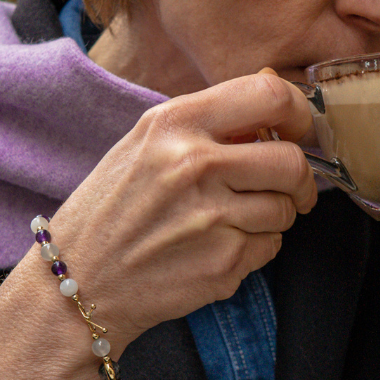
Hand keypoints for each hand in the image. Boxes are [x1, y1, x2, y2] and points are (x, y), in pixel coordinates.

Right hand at [48, 71, 317, 351]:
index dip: (298, 113)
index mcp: (174, 123)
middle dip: (300, 180)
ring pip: (286, 210)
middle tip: (290, 189)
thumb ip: (205, 125)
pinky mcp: (223, 264)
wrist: (78, 283)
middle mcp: (194, 165)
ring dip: (273, 216)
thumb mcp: (143, 146)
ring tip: (233, 222)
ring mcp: (211, 218)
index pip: (269, 96)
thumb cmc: (111, 212)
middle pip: (292, 162)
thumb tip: (274, 110)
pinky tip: (216, 249)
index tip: (300, 130)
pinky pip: (271, 247)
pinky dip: (255, 248)